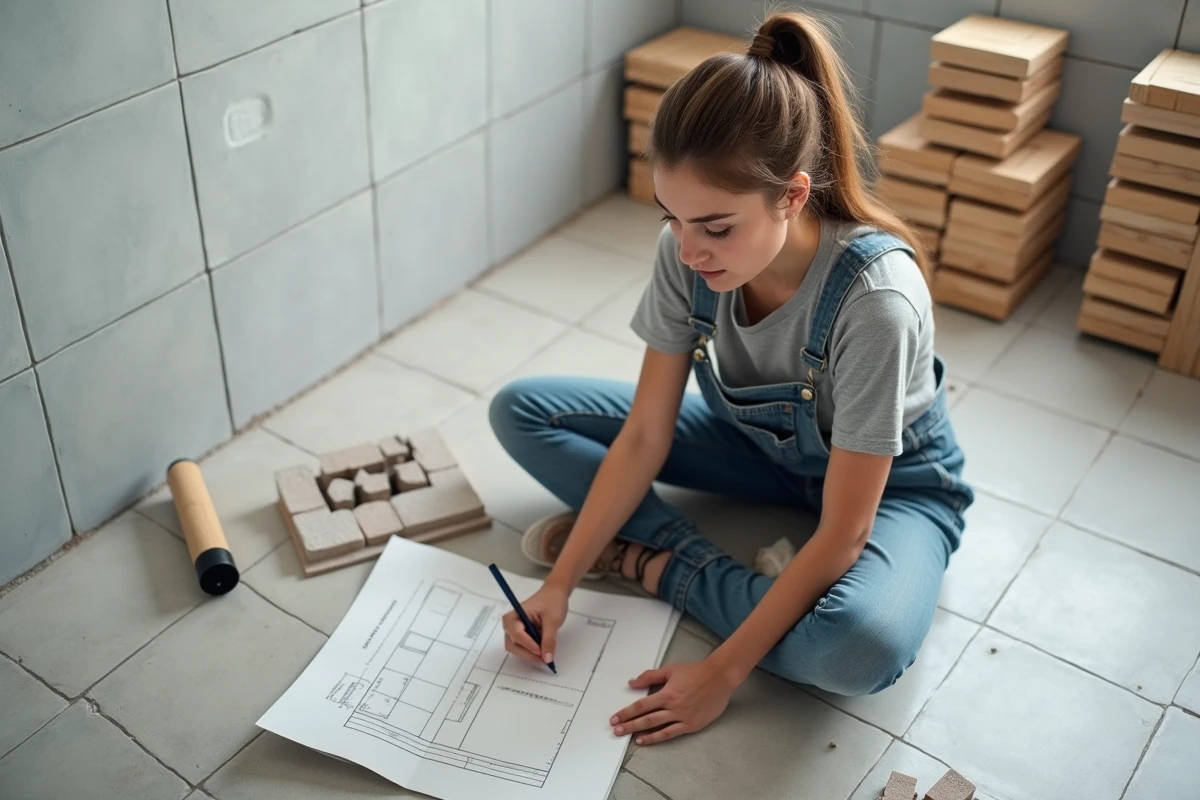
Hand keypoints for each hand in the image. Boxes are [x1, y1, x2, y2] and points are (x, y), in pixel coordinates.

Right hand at [501, 583, 567, 666]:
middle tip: (545, 658)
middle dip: (528, 653)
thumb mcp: (552, 620)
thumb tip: (547, 658)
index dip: (528, 645)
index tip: (541, 652)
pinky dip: (532, 652)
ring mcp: (515, 631)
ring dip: (530, 654)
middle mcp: (511, 624)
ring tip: (546, 654)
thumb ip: (549, 640)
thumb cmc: (552, 601)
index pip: (517, 634)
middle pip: (513, 645)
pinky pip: (523, 648)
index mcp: (514, 616)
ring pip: (517, 649)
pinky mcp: (522, 635)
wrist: (555, 594)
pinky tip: (543, 650)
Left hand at [610, 658, 738, 744]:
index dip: (627, 712)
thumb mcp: (670, 670)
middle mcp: (673, 707)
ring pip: (657, 728)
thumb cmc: (695, 672)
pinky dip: (656, 738)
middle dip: (629, 725)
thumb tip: (632, 683)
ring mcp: (683, 717)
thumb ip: (650, 676)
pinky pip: (670, 734)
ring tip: (627, 737)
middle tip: (616, 730)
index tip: (615, 718)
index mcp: (667, 693)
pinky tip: (645, 740)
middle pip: (646, 719)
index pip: (641, 705)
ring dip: (640, 733)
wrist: (720, 678)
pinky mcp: (691, 725)